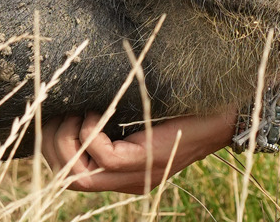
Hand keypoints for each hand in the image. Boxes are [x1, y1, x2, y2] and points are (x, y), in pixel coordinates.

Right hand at [41, 110, 234, 192]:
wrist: (228, 111)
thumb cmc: (188, 106)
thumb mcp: (144, 115)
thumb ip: (117, 119)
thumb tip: (79, 98)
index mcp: (128, 174)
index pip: (73, 177)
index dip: (53, 151)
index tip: (55, 119)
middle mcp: (130, 181)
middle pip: (70, 180)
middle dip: (52, 148)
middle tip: (57, 116)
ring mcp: (139, 174)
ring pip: (79, 175)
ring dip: (66, 141)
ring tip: (74, 114)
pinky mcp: (148, 160)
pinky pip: (103, 156)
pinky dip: (90, 133)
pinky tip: (98, 111)